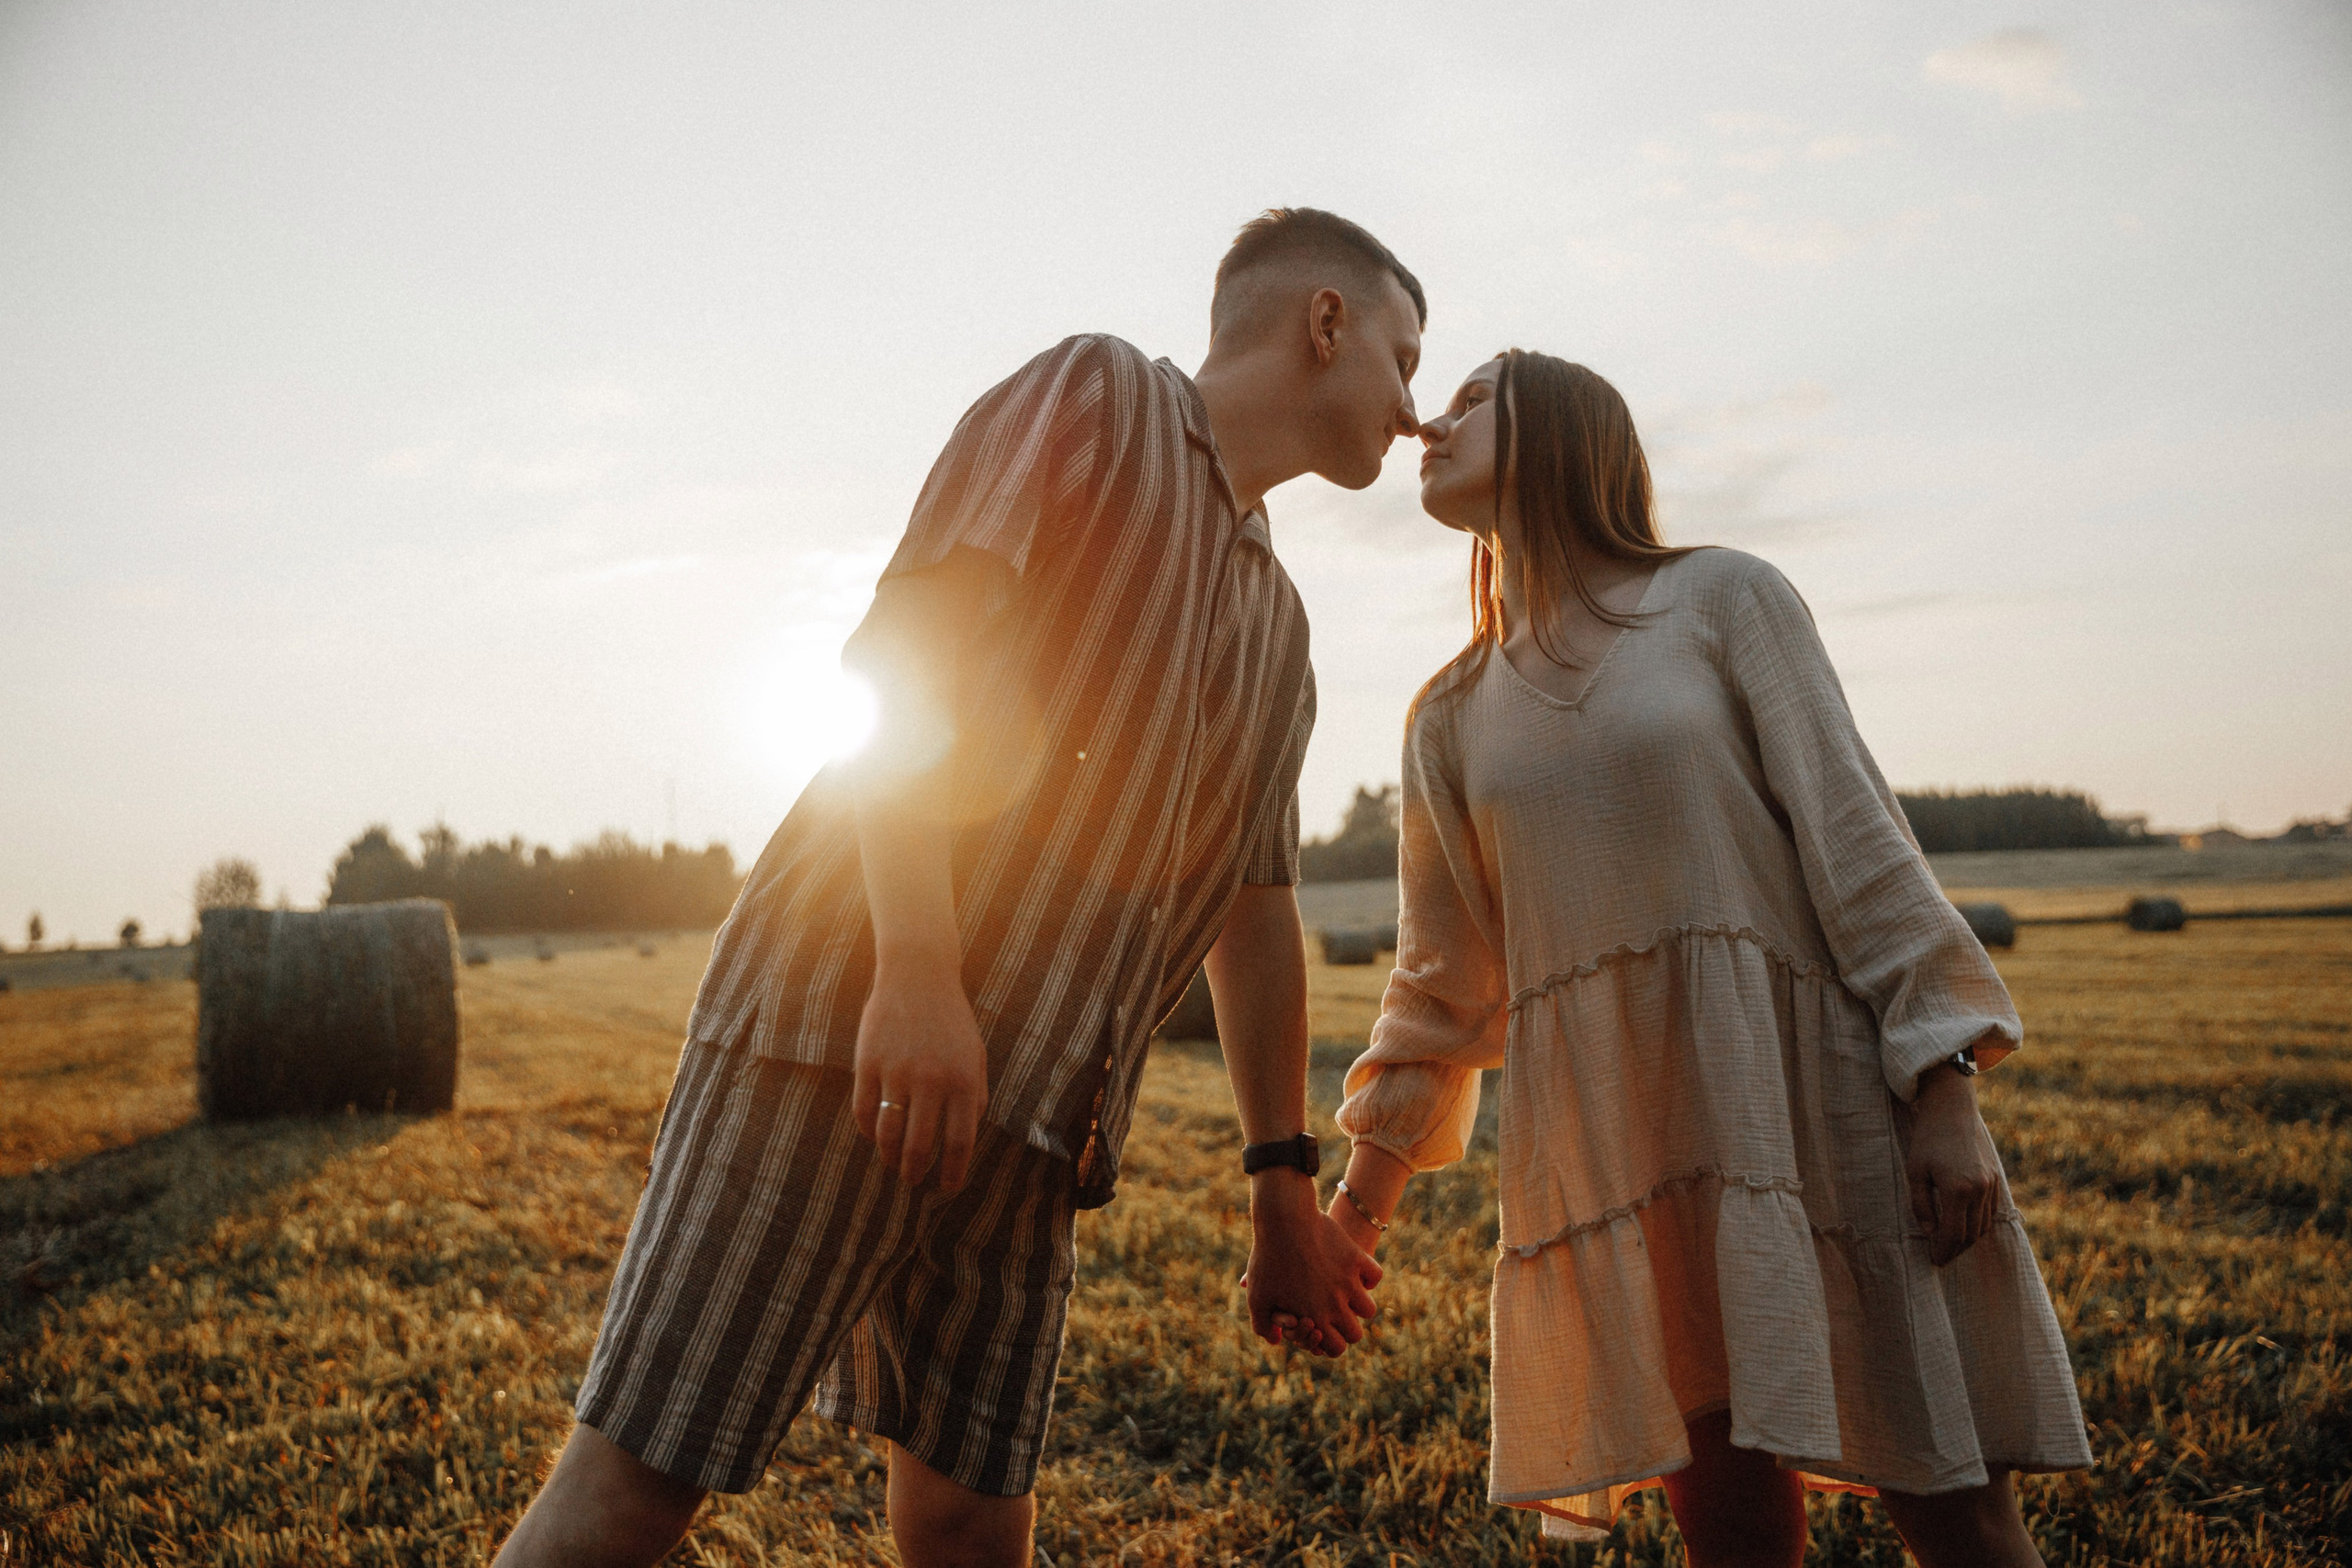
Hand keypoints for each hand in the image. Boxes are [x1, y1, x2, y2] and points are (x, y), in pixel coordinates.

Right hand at [852, 963, 987, 1194]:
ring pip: (888, 1135)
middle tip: (913, 1181)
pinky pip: (864, 1111)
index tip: (946, 1188)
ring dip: (889, 1158)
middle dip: (915, 1173)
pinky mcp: (868, 1063)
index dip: (952, 1173)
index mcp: (964, 1081)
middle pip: (919, 1146)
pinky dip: (869, 1131)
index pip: (959, 1143)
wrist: (917, 975)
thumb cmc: (951, 1020)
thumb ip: (976, 1095)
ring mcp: (897, 1071)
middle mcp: (931, 1080)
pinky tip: (875, 1136)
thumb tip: (965, 1138)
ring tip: (893, 1164)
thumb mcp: (976, 1054)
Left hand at [1244, 1173, 1381, 1356]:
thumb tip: (1278, 1340)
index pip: (1336, 1349)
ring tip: (1346, 1295)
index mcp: (1314, 1318)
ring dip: (1359, 1305)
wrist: (1283, 1220)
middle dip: (1346, 1329)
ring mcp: (1348, 1282)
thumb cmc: (1266, 1259)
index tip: (1323, 1331)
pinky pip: (1375, 1276)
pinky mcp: (1356, 1258)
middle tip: (1335, 1315)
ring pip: (1369, 1309)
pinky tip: (1355, 1273)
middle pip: (1355, 1334)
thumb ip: (1263, 1325)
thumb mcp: (1256, 1296)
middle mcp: (1335, 1305)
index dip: (1329, 1344)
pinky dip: (1368, 1277)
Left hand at [1906, 1062, 2002, 1265]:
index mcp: (1957, 1189)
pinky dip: (1978, 1224)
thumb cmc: (1927, 1140)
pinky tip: (1964, 1226)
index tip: (1934, 1261)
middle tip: (1940, 1257)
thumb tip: (1930, 1233)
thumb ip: (1920, 1206)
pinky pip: (1990, 1212)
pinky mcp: (1996, 1179)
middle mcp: (1979, 1189)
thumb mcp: (1914, 1172)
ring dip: (1967, 1239)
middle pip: (1970, 1234)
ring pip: (1983, 1226)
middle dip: (1955, 1249)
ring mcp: (1991, 1184)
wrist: (1952, 1111)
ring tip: (1949, 1244)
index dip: (1943, 1251)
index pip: (1952, 1234)